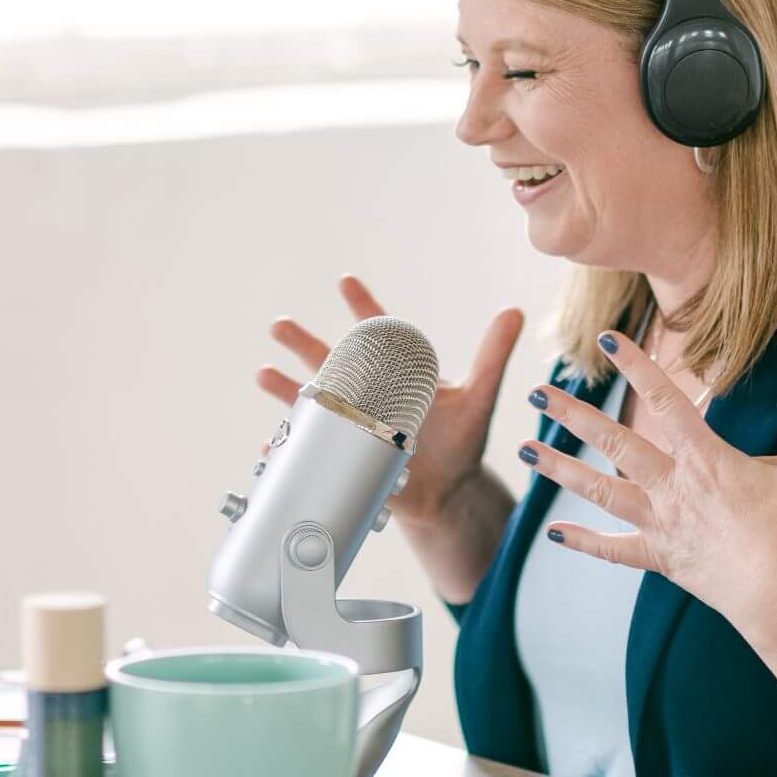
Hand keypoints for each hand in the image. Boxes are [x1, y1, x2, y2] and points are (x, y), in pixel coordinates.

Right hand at [259, 275, 524, 525]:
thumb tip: (513, 311)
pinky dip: (290, 446)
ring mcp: (352, 426)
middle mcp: (367, 396)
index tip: (345, 281)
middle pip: (330, 363)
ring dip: (286, 389)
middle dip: (304, 343)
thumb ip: (492, 355)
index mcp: (396, 375)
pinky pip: (313, 450)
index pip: (377, 333)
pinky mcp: (347, 458)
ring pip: (313, 402)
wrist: (448, 495)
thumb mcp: (479, 397)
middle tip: (279, 325)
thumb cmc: (462, 442)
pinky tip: (272, 444)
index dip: (363, 307)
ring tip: (263, 373)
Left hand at [519, 328, 776, 634]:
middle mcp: (674, 486)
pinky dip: (584, 543)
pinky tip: (552, 533)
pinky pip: (615, 551)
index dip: (637, 366)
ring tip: (523, 448)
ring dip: (559, 469)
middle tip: (537, 391)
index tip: (607, 339)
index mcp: (705, 458)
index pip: (665, 401)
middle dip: (573, 414)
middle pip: (614, 443)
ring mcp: (661, 523)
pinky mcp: (660, 558)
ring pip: (600, 491)